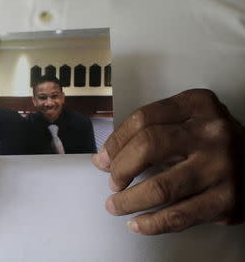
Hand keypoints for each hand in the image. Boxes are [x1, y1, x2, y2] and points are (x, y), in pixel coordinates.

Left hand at [92, 89, 244, 234]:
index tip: (103, 158)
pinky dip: (151, 224)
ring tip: (115, 205)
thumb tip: (106, 158)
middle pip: (148, 146)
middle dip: (120, 168)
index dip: (115, 141)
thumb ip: (150, 130)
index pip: (143, 118)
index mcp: (197, 105)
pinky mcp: (227, 200)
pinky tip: (136, 223)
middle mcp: (211, 132)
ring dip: (128, 200)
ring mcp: (221, 167)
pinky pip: (179, 215)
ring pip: (160, 187)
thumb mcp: (187, 120)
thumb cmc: (210, 141)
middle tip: (112, 181)